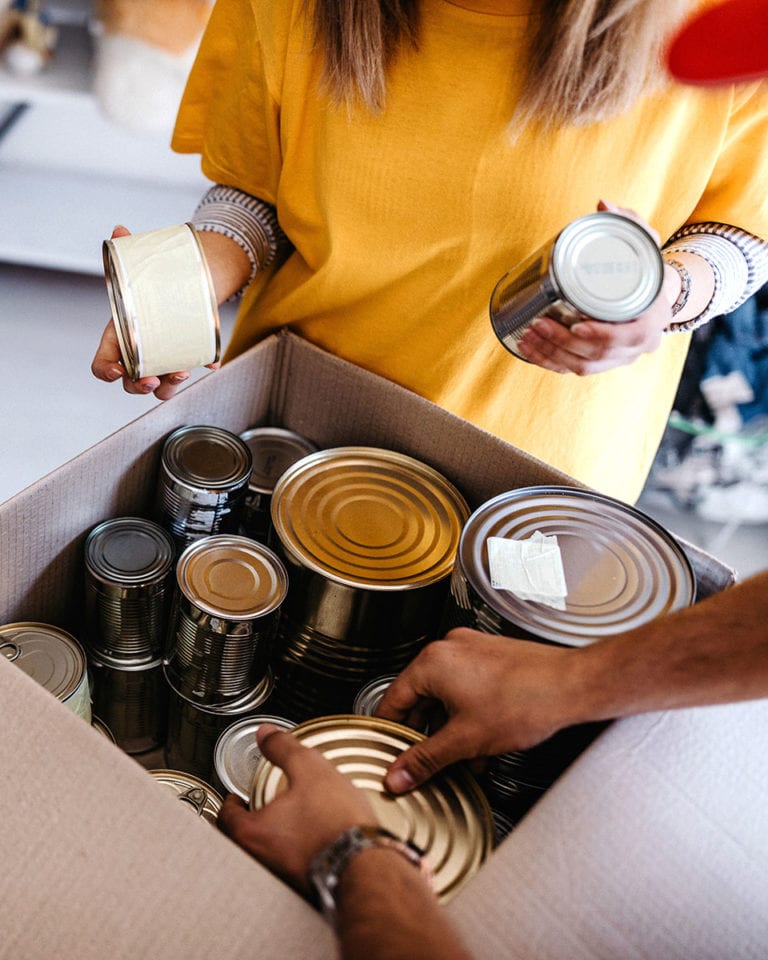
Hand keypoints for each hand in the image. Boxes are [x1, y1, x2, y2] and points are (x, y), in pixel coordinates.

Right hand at [91, 225, 218, 400]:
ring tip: (182, 371)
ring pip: (161, 387)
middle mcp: (140, 354)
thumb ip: (127, 252)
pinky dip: (202, 366)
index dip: (106, 372)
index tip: (118, 372)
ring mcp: (163, 359)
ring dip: (170, 385)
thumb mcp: (139, 269)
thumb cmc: (152, 282)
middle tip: (153, 379)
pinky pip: (192, 370)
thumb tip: (120, 230)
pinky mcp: (185, 356)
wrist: (183, 281)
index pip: (103, 364)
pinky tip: (210, 361)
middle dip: (141, 385)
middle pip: (132, 382)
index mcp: (120, 336)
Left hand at [217, 724, 379, 895]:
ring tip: (287, 821)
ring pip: (267, 855)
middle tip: (258, 807)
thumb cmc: (336, 823)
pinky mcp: (306, 885)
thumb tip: (266, 734)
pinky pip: (291, 866)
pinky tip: (312, 841)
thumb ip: (283, 748)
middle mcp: (262, 860)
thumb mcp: (309, 769)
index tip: (235, 797)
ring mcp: (283, 877)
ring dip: (272, 839)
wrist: (366, 864)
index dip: (230, 803)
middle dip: (249, 822)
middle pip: (242, 839)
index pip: (226, 817)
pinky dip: (294, 852)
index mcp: (253, 833)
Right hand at [376, 630, 582, 793]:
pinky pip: (468, 687)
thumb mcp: (465, 740)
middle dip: (426, 735)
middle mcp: (450, 649)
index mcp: (432, 662)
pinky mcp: (493, 658)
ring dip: (450, 728)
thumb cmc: (526, 700)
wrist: (571, 686)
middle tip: (425, 761)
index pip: (392, 700)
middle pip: (421, 698)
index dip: (390, 732)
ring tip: (460, 758)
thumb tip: (399, 774)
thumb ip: (425, 760)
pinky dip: (468, 715)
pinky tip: (481, 743)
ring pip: (447, 695)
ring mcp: (473, 651)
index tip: (389, 751)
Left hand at [516, 200, 678, 374]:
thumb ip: (628, 221)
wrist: (655, 295)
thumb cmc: (647, 268)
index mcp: (652, 318)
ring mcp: (620, 357)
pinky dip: (550, 363)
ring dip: (552, 354)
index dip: (601, 335)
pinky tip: (530, 350)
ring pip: (583, 366)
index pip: (629, 336)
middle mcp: (638, 345)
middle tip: (538, 324)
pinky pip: (574, 369)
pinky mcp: (602, 363)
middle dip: (563, 343)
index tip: (576, 325)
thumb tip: (603, 203)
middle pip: (599, 354)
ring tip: (528, 336)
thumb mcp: (644, 242)